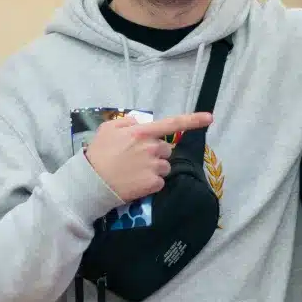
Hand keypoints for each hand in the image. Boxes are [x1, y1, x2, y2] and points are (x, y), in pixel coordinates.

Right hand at [84, 110, 212, 202]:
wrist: (92, 182)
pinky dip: (151, 183)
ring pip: (165, 166)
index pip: (172, 123)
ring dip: (155, 169)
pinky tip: (136, 182)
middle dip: (156, 153)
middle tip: (136, 159)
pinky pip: (159, 181)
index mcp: (142, 132)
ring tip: (134, 172)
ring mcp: (154, 166)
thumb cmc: (98, 153)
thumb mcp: (108, 129)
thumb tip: (142, 123)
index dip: (193, 120)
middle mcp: (152, 148)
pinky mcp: (153, 183)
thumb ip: (128, 122)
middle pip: (166, 150)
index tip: (210, 118)